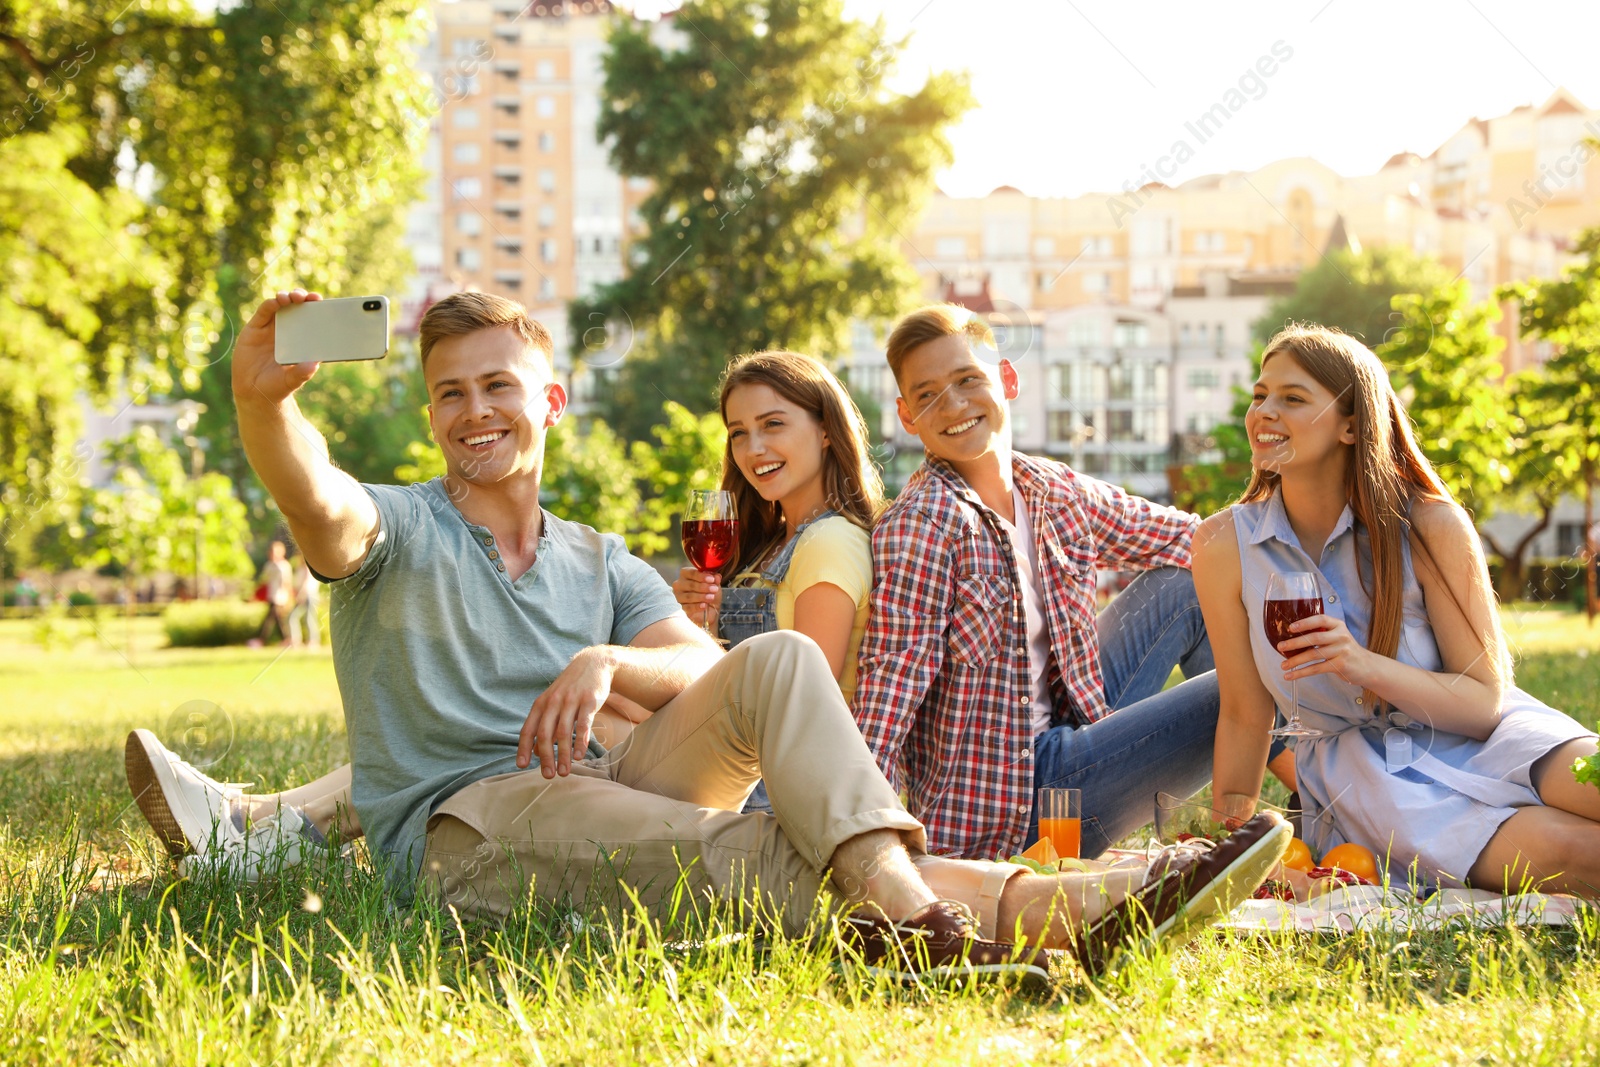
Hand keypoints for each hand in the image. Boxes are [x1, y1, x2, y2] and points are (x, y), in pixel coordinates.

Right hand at [232, 290, 322, 407]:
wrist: (253, 392)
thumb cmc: (277, 386)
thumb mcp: (291, 380)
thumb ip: (302, 372)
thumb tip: (314, 364)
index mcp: (300, 340)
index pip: (310, 319)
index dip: (316, 308)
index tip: (322, 302)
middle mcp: (287, 331)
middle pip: (296, 307)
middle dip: (302, 298)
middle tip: (308, 297)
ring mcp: (271, 328)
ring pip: (280, 306)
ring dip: (287, 297)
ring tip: (292, 298)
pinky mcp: (255, 328)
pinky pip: (263, 312)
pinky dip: (270, 304)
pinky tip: (276, 302)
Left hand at [516, 647, 615, 777]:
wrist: (593, 664)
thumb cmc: (571, 688)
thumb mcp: (552, 702)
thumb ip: (544, 725)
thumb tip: (536, 753)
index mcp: (541, 704)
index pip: (528, 729)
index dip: (523, 748)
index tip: (522, 766)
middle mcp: (553, 702)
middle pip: (544, 734)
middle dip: (545, 757)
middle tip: (548, 776)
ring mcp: (571, 701)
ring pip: (563, 732)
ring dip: (562, 755)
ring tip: (564, 772)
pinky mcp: (589, 701)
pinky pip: (583, 724)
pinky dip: (580, 742)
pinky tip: (579, 756)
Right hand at [672, 566, 720, 630]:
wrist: (710, 609)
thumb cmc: (709, 593)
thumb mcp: (715, 584)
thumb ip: (715, 579)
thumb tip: (716, 576)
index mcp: (686, 574)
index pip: (690, 573)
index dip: (701, 576)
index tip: (712, 579)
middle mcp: (679, 584)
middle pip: (690, 584)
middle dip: (703, 587)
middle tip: (714, 589)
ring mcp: (678, 596)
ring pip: (689, 596)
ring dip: (701, 597)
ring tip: (711, 597)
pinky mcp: (681, 608)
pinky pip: (688, 607)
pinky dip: (697, 606)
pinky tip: (704, 605)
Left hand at [1278, 614, 1376, 689]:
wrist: (1368, 667)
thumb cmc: (1346, 650)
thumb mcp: (1338, 637)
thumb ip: (1321, 634)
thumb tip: (1292, 637)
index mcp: (1338, 625)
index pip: (1320, 620)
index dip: (1305, 623)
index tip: (1290, 627)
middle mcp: (1341, 636)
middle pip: (1314, 638)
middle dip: (1295, 643)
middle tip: (1280, 647)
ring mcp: (1342, 650)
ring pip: (1314, 655)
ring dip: (1295, 660)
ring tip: (1283, 665)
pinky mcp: (1340, 665)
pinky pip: (1316, 668)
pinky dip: (1301, 673)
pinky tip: (1291, 675)